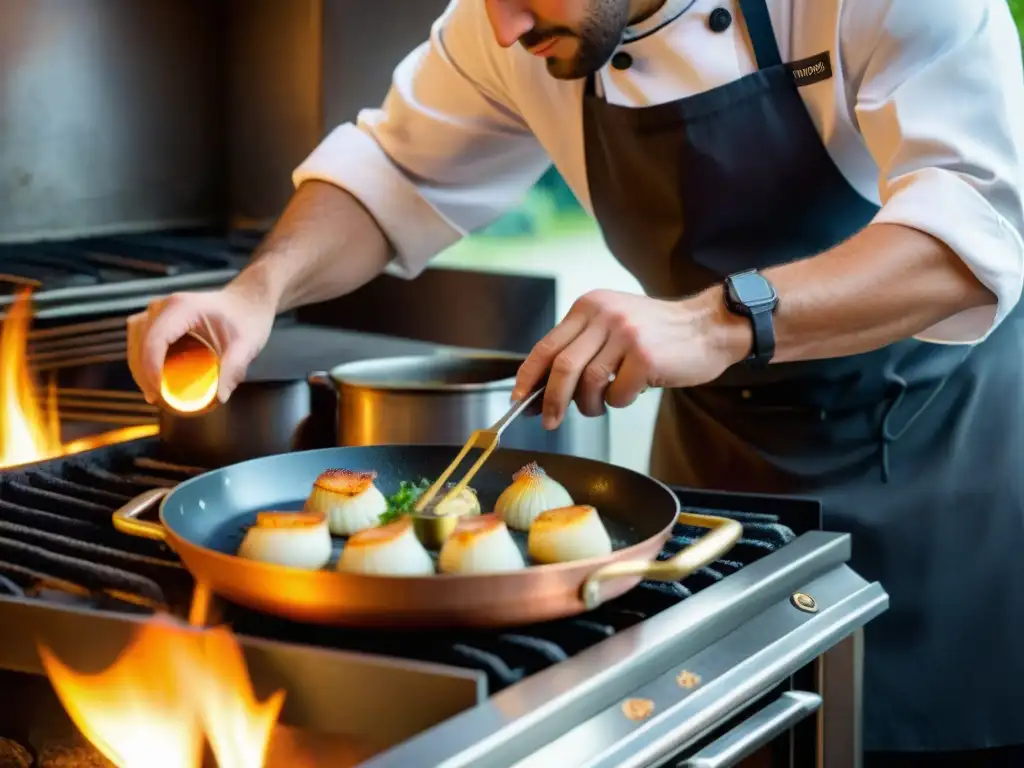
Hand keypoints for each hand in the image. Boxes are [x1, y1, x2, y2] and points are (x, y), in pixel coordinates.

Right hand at [127, 283, 274, 404]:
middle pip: (139, 341)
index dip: (151, 369)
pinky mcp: (159, 319)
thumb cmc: (248, 319)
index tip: (159, 393)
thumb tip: (219, 396)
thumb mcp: (247, 345)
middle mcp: (165, 306)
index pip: (156, 340)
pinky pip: (141, 339)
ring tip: (154, 392)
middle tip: (156, 398)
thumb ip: (234, 369)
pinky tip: (155, 379)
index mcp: (183, 308)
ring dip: (139, 367)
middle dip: (143, 373)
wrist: (248, 302)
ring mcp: (159, 310)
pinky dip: (144, 360)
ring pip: (135, 340)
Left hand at [512, 289, 750, 428]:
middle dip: (550, 401)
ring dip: (590, 405)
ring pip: (588, 383)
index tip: (518, 400)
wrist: (708, 327)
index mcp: (589, 306)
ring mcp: (625, 334)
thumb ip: (581, 347)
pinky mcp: (645, 356)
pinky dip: (620, 401)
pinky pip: (618, 394)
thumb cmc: (658, 334)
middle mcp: (604, 315)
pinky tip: (632, 391)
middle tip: (549, 420)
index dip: (528, 377)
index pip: (546, 346)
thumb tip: (543, 388)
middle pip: (561, 367)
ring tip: (602, 404)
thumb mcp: (614, 325)